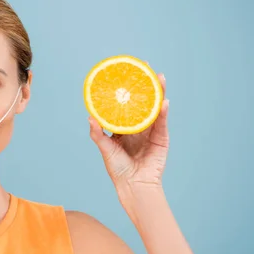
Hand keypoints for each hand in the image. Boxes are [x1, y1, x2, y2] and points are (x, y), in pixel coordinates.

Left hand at [89, 73, 168, 187]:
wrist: (133, 185)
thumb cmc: (118, 169)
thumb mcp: (105, 149)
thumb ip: (98, 134)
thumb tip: (89, 117)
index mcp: (125, 128)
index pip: (126, 105)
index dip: (127, 91)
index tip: (126, 75)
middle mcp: (138, 127)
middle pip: (143, 102)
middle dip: (145, 86)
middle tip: (145, 68)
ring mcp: (151, 131)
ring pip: (155, 108)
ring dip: (158, 93)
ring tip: (159, 78)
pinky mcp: (161, 139)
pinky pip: (162, 123)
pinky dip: (163, 112)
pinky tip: (164, 101)